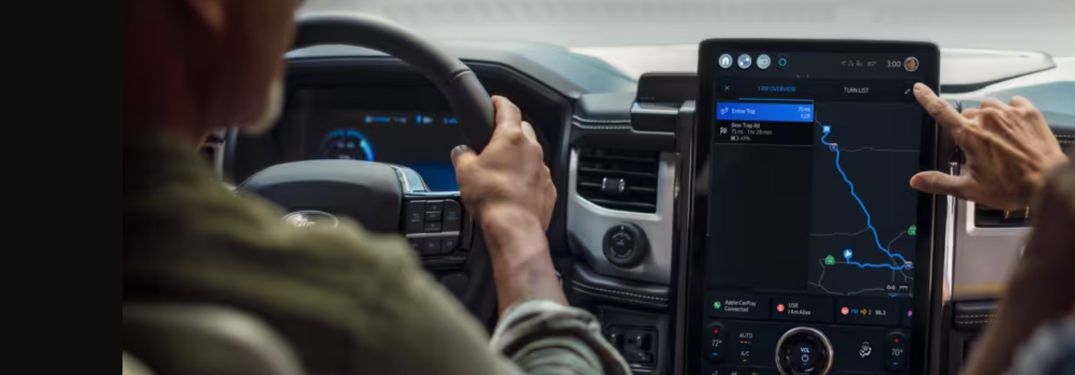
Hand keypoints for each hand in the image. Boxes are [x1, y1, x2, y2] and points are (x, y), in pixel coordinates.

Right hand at [451, 96, 563, 312]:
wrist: (514, 228)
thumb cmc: (491, 198)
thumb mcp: (464, 171)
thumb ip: (462, 155)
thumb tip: (461, 152)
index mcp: (511, 138)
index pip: (509, 108)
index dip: (500, 102)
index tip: (496, 101)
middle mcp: (532, 149)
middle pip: (523, 129)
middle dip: (510, 129)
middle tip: (496, 137)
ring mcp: (543, 169)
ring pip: (531, 153)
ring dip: (519, 155)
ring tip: (502, 167)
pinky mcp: (548, 188)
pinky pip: (537, 175)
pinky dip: (527, 176)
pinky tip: (514, 187)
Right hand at [910, 83, 1068, 209]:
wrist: (1050, 183)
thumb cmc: (1012, 187)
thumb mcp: (970, 189)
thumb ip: (939, 182)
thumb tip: (917, 181)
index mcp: (969, 135)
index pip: (941, 111)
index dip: (927, 98)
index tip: (920, 89)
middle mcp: (987, 118)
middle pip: (967, 114)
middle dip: (968, 127)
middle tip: (980, 148)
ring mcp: (1009, 113)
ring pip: (988, 106)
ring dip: (988, 118)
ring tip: (997, 138)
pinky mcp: (1028, 112)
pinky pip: (1012, 103)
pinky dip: (1009, 113)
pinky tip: (1013, 129)